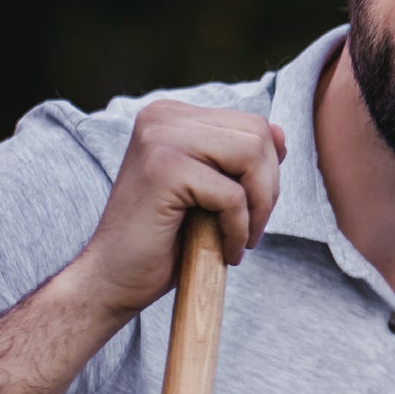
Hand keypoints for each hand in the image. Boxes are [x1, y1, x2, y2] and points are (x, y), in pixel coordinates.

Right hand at [71, 99, 285, 319]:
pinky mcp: (164, 169)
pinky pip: (233, 195)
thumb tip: (280, 132)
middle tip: (251, 228)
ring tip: (241, 239)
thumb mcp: (212, 191)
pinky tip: (225, 251)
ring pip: (251, 156)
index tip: (251, 210)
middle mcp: (163, 116)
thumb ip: (241, 160)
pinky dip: (239, 230)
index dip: (267, 172)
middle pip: (257, 135)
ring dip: (258, 208)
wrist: (114, 278)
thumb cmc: (165, 239)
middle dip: (268, 189)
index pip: (252, 124)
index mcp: (173, 115)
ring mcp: (160, 138)